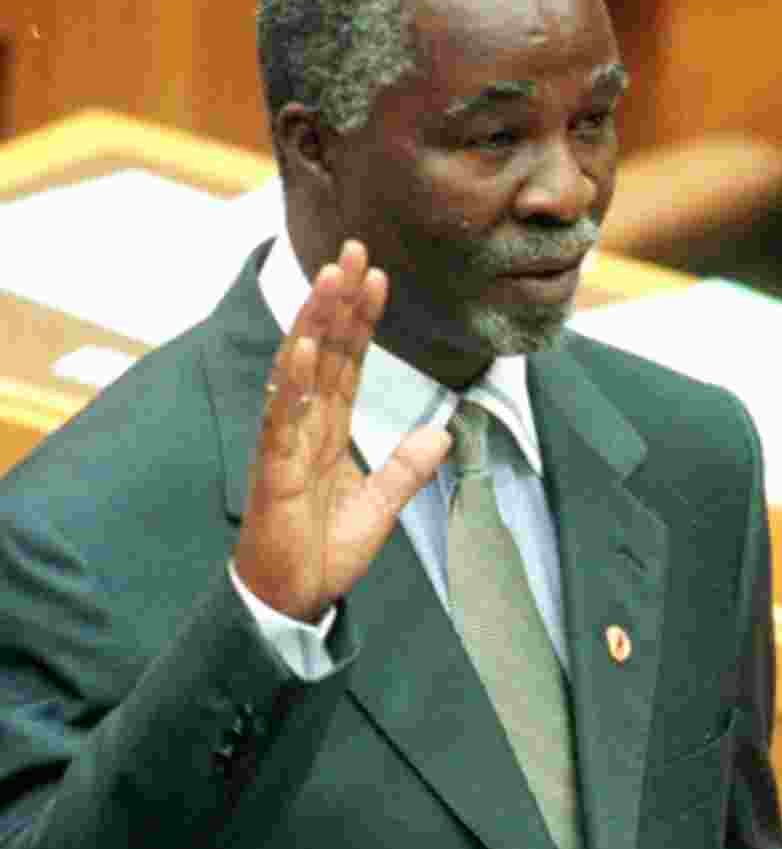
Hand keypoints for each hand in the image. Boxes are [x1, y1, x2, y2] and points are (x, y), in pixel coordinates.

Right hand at [234, 240, 450, 621]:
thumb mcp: (380, 505)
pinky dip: (291, 381)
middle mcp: (304, 426)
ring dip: (314, 322)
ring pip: (300, 371)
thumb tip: (440, 431)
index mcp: (328, 431)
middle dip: (339, 300)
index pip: (348, 363)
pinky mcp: (273, 469)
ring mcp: (286, 443)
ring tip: (330, 277)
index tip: (379, 277)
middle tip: (354, 249)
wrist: (294, 598)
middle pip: (325, 352)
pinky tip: (302, 344)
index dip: (362, 320)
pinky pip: (281, 417)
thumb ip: (407, 467)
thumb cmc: (323, 551)